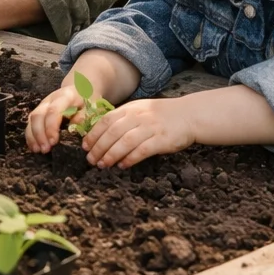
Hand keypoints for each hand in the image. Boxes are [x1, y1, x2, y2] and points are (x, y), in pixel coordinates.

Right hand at [25, 82, 89, 153]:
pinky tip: (34, 147)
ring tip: (38, 150)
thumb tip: (73, 129)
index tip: (53, 142)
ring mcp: (42, 105)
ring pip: (32, 119)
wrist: (80, 88)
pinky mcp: (39, 111)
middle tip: (45, 149)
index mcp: (65, 96)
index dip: (51, 126)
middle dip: (39, 134)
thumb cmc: (87, 100)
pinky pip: (30, 123)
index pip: (54, 110)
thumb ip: (83, 117)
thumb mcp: (91, 106)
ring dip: (33, 136)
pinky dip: (30, 135)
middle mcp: (50, 99)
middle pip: (38, 115)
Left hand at [80, 98, 196, 168]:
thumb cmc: (160, 115)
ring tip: (103, 165)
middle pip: (112, 132)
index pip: (106, 121)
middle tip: (91, 160)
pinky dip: (130, 159)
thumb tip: (101, 134)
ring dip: (111, 155)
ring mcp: (150, 128)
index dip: (93, 134)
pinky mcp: (161, 140)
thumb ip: (122, 119)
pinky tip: (122, 166)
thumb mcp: (139, 110)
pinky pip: (142, 150)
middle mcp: (138, 117)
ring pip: (125, 142)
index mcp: (130, 109)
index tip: (85, 146)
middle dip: (99, 147)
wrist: (189, 115)